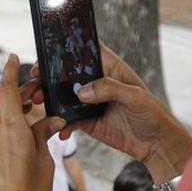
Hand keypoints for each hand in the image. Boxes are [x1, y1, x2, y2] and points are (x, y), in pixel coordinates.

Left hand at [0, 55, 58, 190]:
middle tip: (33, 100)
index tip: (13, 59)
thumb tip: (52, 119)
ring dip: (5, 126)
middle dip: (17, 103)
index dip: (10, 72)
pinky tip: (6, 158)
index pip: (8, 91)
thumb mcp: (45, 161)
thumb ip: (44, 134)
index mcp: (13, 131)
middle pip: (2, 109)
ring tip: (23, 137)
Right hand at [32, 43, 189, 166]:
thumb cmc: (153, 114)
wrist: (157, 144)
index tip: (49, 48)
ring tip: (38, 102)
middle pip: (68, 72)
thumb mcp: (135, 96)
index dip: (68, 45)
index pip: (86, 50)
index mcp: (110, 68)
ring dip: (49, 98)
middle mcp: (97, 82)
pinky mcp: (87, 121)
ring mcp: (90, 102)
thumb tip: (82, 92)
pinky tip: (61, 130)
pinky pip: (69, 120)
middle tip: (35, 78)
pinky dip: (62, 124)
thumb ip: (110, 89)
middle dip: (49, 74)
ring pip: (63, 96)